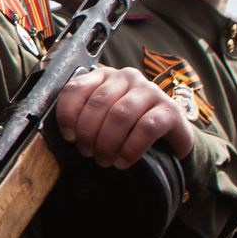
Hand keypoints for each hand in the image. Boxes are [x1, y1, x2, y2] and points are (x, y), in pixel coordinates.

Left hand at [52, 66, 193, 167]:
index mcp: (104, 76)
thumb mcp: (102, 117)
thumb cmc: (128, 126)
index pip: (76, 88)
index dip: (68, 114)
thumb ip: (84, 115)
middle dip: (89, 134)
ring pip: (121, 115)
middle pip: (98, 104)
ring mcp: (151, 91)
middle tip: (88, 153)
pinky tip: (123, 161)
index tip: (69, 137)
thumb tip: (67, 134)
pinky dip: (130, 149)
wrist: (169, 135)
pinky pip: (146, 128)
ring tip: (105, 159)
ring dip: (108, 143)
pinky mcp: (169, 110)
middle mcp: (127, 77)